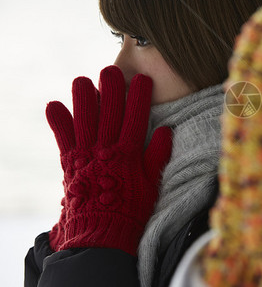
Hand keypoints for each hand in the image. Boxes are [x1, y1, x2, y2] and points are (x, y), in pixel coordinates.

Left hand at [46, 65, 171, 255]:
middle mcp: (107, 148)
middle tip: (111, 70)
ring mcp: (86, 153)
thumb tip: (167, 130)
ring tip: (82, 81)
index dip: (140, 96)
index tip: (143, 79)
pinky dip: (58, 121)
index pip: (137, 116)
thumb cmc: (131, 207)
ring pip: (84, 118)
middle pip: (109, 111)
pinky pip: (63, 137)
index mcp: (129, 152)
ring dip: (82, 98)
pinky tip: (54, 105)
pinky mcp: (70, 161)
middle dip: (111, 88)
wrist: (101, 231)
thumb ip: (158, 155)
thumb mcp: (153, 183)